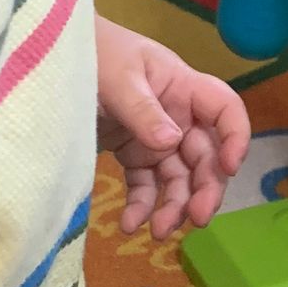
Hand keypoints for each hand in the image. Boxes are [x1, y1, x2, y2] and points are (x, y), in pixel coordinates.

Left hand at [97, 20, 248, 239]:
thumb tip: (171, 142)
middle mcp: (177, 115)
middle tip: (196, 218)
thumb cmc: (92, 54)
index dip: (235, 138)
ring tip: (157, 232)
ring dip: (174, 206)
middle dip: (205, 188)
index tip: (229, 166)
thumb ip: (143, 110)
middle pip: (204, 155)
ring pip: (178, 178)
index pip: (225, 111)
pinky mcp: (132, 154)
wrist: (52, 59)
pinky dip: (141, 206)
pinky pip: (145, 185)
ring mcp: (155, 137)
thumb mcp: (117, 78)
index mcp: (183, 87)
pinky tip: (130, 224)